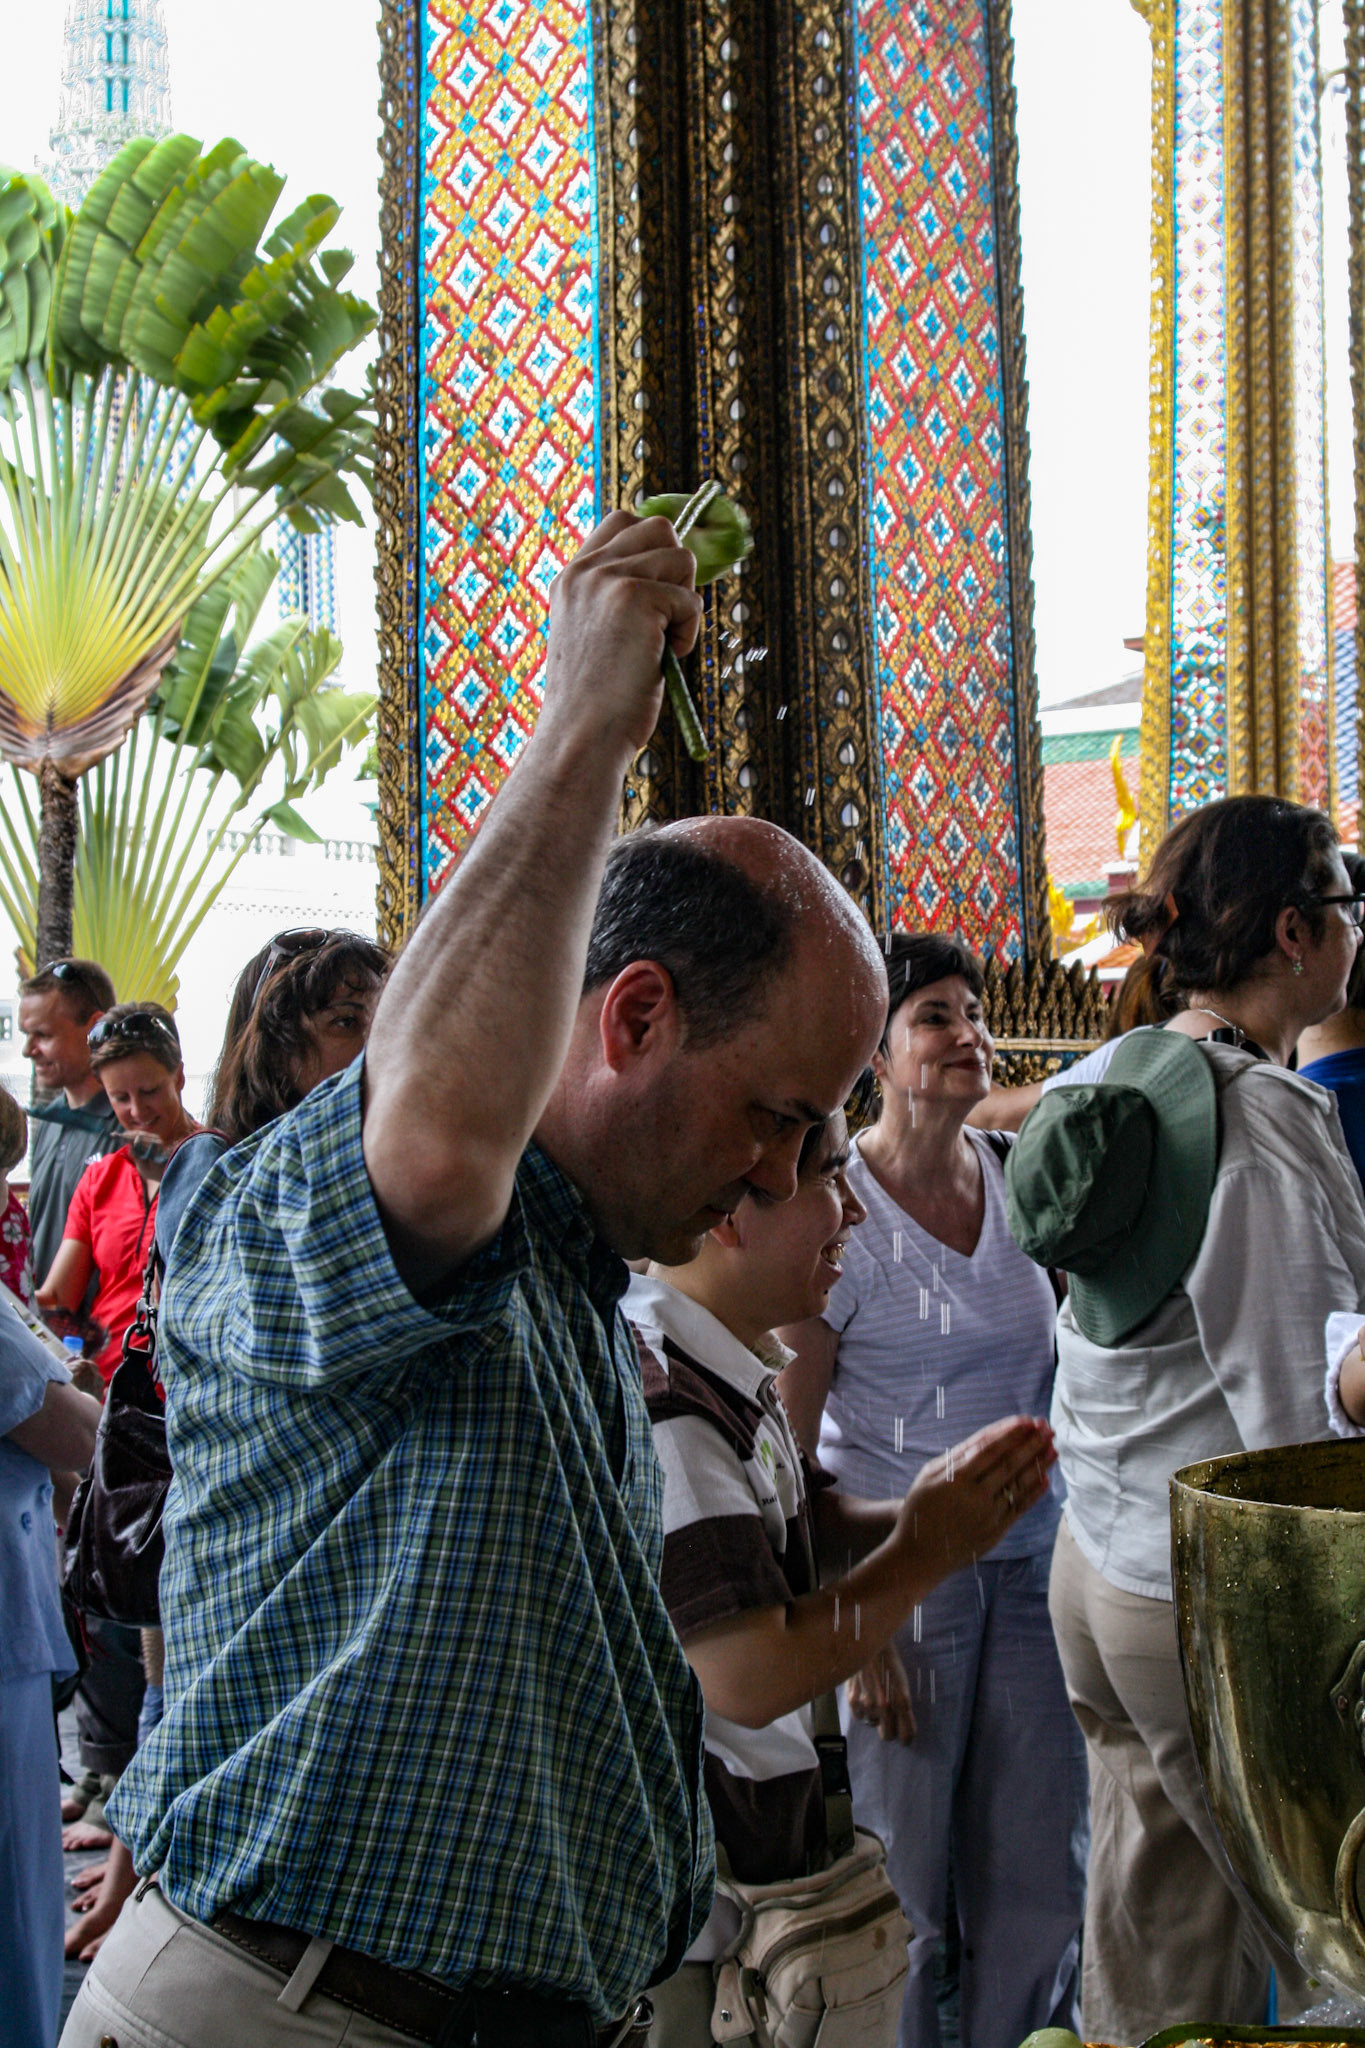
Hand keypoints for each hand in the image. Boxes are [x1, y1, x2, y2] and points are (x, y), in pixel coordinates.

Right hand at [541, 512, 702, 755]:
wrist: (581, 736)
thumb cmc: (597, 703)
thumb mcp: (600, 636)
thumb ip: (621, 598)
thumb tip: (675, 567)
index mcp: (571, 578)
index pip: (622, 521)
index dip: (653, 549)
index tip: (660, 592)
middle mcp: (586, 571)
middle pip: (659, 528)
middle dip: (676, 571)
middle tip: (664, 620)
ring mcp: (608, 580)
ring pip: (683, 558)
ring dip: (685, 604)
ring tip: (662, 645)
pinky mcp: (635, 598)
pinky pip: (691, 600)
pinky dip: (688, 633)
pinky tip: (662, 661)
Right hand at [847, 1643, 915, 1742]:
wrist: (867, 1640)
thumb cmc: (888, 1657)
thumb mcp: (902, 1679)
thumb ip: (902, 1702)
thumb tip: (903, 1720)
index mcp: (901, 1700)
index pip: (906, 1734)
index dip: (907, 1738)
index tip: (906, 1738)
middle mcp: (884, 1706)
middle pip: (888, 1735)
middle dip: (892, 1731)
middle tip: (892, 1721)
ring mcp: (866, 1704)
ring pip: (873, 1724)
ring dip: (876, 1717)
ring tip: (876, 1699)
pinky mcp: (852, 1699)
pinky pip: (859, 1716)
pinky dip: (863, 1710)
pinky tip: (864, 1697)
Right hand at [894, 1415, 1053, 1578]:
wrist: (919, 1555)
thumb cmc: (921, 1510)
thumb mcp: (928, 1477)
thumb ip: (955, 1457)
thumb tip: (984, 1439)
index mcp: (955, 1478)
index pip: (990, 1449)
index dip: (1011, 1434)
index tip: (1028, 1420)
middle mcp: (974, 1495)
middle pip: (1009, 1464)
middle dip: (1031, 1444)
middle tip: (1048, 1427)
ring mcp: (988, 1515)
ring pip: (1018, 1485)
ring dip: (1038, 1465)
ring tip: (1053, 1448)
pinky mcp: (996, 1532)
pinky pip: (1019, 1508)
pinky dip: (1034, 1494)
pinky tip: (1046, 1478)